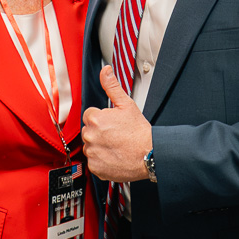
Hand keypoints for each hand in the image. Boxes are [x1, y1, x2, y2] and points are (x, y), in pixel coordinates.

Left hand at [82, 65, 153, 183]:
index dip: (102, 119)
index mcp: (96, 119)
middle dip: (99, 132)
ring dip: (99, 146)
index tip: (112, 124)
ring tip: (115, 146)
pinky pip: (93, 162)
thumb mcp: (127, 105)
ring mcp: (92, 153)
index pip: (90, 115)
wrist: (149, 154)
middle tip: (115, 135)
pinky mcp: (95, 167)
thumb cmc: (140, 132)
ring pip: (90, 146)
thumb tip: (105, 71)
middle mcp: (91, 136)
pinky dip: (101, 161)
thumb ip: (112, 87)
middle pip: (88, 131)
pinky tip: (114, 156)